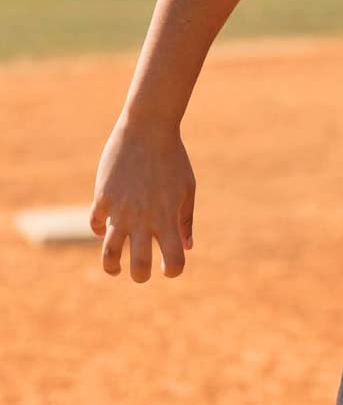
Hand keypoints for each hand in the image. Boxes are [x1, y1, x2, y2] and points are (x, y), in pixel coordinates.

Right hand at [89, 116, 195, 281]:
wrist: (148, 129)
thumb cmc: (173, 158)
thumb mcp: (186, 188)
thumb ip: (185, 220)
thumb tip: (187, 247)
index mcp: (168, 217)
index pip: (173, 259)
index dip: (173, 269)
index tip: (170, 268)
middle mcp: (143, 218)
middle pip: (138, 265)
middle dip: (140, 275)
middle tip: (141, 274)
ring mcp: (121, 209)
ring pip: (109, 252)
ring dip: (111, 265)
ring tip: (116, 268)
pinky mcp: (103, 197)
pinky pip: (94, 222)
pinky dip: (98, 230)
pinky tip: (104, 229)